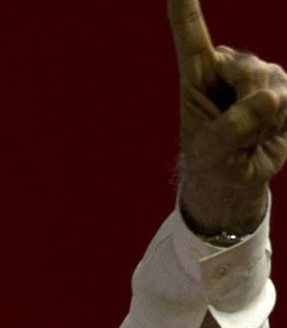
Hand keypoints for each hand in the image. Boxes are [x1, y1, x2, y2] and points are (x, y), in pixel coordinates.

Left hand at [169, 0, 286, 235]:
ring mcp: (259, 74)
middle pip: (247, 69)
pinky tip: (270, 130)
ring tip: (249, 134)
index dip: (185, 5)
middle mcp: (228, 65)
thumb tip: (269, 97)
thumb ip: (233, 127)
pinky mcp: (284, 87)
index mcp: (196, 72)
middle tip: (234, 133)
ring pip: (273, 85)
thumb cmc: (211, 161)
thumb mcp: (211, 152)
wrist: (235, 177)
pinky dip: (281, 123)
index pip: (189, 31)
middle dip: (247, 106)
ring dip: (264, 121)